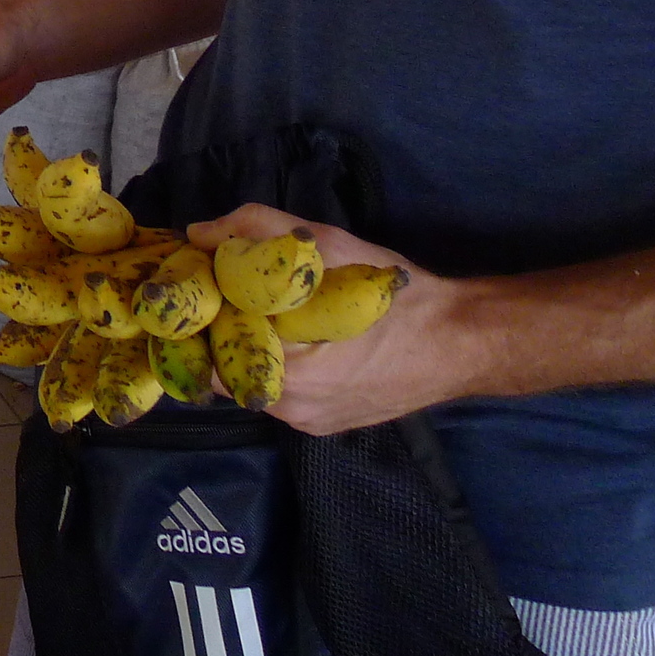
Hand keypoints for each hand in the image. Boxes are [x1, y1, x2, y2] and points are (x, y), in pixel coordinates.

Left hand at [186, 205, 467, 433]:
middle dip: (217, 330)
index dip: (194, 316)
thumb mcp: (327, 246)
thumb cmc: (394, 296)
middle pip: (222, 369)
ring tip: (256, 311)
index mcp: (287, 372)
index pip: (204, 352)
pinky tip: (291, 337)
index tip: (195, 284)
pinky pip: (280, 392)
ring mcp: (306, 422)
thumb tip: (197, 234)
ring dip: (246, 346)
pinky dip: (275, 363)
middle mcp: (289, 409)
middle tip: (222, 293)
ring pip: (250, 380)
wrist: (460, 342)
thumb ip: (258, 231)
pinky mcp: (322, 424)